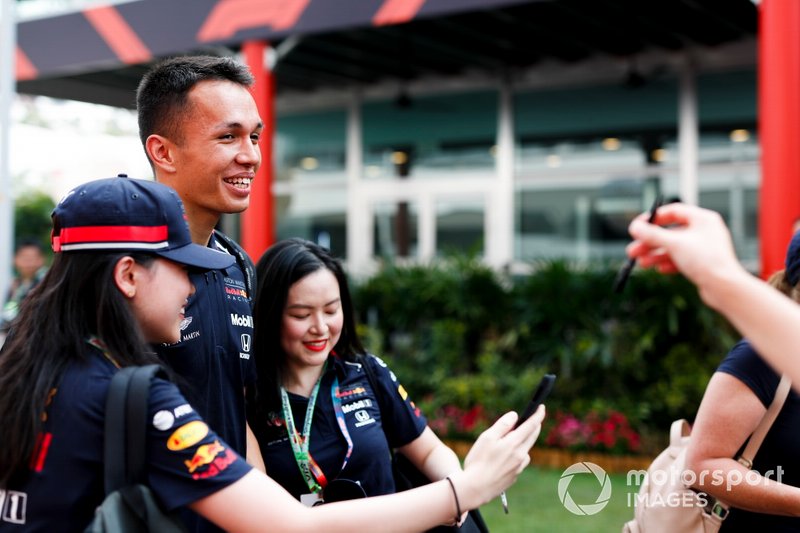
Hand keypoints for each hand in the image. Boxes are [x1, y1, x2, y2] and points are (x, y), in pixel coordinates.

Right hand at [455, 405, 544, 508]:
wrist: (475, 488)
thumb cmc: (478, 461)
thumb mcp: (487, 438)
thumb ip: (502, 425)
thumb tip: (515, 416)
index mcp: (514, 444)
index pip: (531, 426)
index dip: (538, 415)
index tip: (542, 407)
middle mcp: (520, 455)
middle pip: (532, 437)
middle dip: (534, 426)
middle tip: (532, 418)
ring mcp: (519, 467)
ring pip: (525, 450)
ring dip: (522, 442)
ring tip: (506, 442)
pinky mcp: (515, 476)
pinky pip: (519, 461)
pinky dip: (515, 455)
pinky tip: (502, 459)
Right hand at [626, 203, 748, 304]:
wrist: (724, 287)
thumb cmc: (706, 261)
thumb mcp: (674, 244)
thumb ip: (652, 234)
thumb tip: (635, 227)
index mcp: (703, 219)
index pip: (673, 211)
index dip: (653, 218)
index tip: (638, 227)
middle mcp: (704, 231)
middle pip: (670, 232)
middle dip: (650, 242)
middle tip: (633, 250)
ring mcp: (703, 248)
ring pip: (674, 248)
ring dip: (655, 255)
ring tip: (641, 263)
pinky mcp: (702, 263)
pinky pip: (681, 259)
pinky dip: (668, 263)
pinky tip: (659, 269)